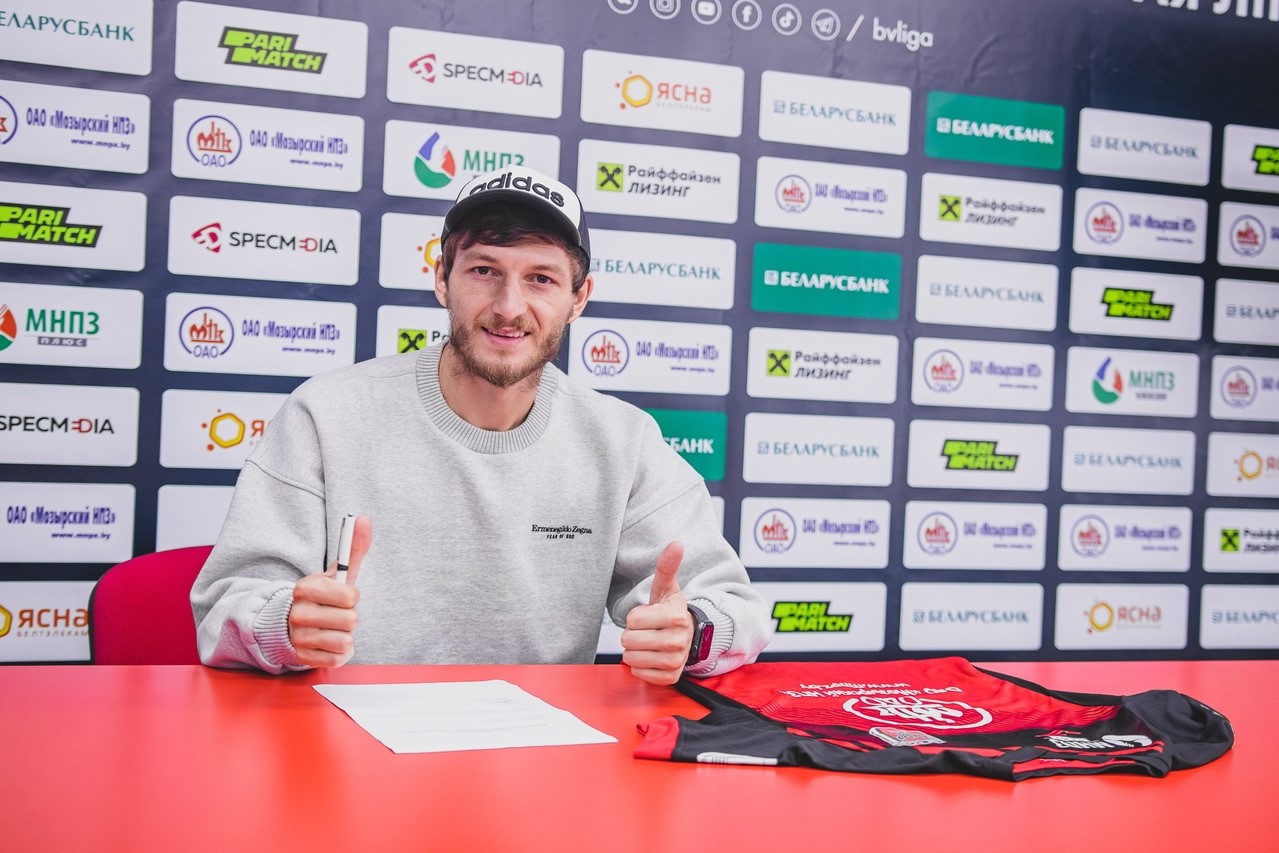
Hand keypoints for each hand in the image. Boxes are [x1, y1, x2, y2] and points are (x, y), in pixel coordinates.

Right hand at [289, 515, 371, 667]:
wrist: (288, 623)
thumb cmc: (321, 596)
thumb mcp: (335, 573)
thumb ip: (353, 548)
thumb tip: (364, 518)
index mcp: (306, 587)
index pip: (350, 596)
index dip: (352, 597)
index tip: (343, 596)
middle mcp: (298, 612)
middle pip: (351, 620)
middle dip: (349, 618)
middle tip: (336, 614)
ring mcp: (298, 637)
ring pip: (345, 641)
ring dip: (345, 636)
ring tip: (332, 628)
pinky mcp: (302, 657)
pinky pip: (337, 658)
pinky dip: (339, 652)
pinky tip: (329, 642)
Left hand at [621, 541, 693, 685]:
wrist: (687, 634)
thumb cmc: (669, 610)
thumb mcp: (666, 588)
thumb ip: (667, 566)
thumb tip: (676, 544)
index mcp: (676, 616)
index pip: (632, 619)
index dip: (633, 617)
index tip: (646, 615)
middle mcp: (679, 640)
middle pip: (630, 640)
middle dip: (631, 635)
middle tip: (644, 631)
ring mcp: (677, 660)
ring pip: (633, 660)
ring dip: (633, 652)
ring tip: (646, 643)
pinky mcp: (672, 677)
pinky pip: (642, 676)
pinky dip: (639, 668)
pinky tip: (648, 658)